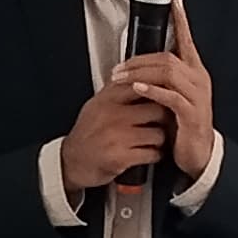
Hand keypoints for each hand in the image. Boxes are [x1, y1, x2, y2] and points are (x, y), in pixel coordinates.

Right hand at [59, 79, 172, 196]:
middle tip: (165, 123)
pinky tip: (148, 154)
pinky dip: (155, 155)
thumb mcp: (97, 104)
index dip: (160, 91)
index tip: (166, 97)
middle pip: (158, 109)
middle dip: (165, 118)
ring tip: (153, 141)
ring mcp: (117, 136)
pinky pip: (152, 154)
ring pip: (158, 134)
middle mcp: (112, 115)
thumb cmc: (87, 133)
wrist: (71, 162)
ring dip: (160, 140)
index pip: (144, 85)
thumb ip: (117, 90)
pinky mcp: (121, 157)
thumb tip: (141, 75)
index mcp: (108, 99)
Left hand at [118, 3, 216, 174]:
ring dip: (140, 73)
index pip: (187, 39)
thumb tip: (138, 64)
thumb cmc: (183, 124)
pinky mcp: (192, 114)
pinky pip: (171, 96)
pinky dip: (152, 91)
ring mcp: (197, 96)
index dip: (181, 19)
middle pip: (168, 57)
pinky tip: (137, 89)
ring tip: (120, 78)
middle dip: (139, 60)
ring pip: (169, 73)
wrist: (199, 154)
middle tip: (116, 68)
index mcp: (194, 71)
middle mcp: (198, 79)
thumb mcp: (173, 96)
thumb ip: (162, 78)